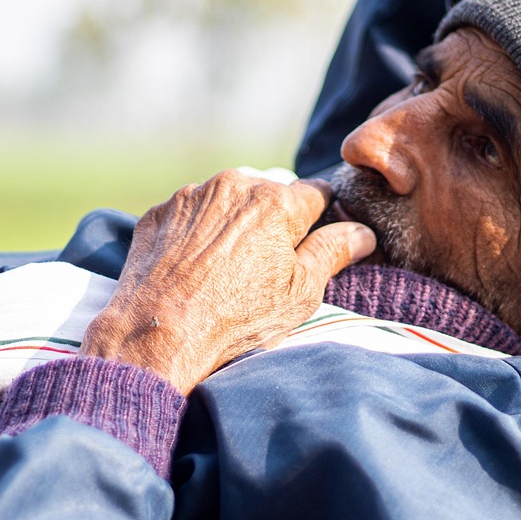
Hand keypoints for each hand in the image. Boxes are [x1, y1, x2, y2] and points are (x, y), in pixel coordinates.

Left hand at [81, 170, 375, 393]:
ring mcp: (192, 195)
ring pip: (228, 196)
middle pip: (270, 191)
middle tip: (269, 261)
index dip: (321, 218)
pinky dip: (198, 229)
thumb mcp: (300, 292)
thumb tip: (362, 232)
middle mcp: (234, 185)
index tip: (315, 241)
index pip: (318, 193)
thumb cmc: (237, 317)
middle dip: (275, 217)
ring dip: (235, 219)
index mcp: (277, 202)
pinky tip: (196, 264)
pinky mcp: (160, 211)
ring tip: (228, 265)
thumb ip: (333, 252)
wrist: (158, 333)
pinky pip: (190, 211)